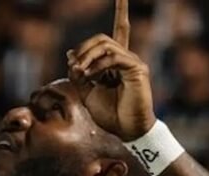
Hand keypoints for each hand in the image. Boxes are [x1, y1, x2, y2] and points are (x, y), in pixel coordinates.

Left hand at [67, 0, 156, 140]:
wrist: (127, 131)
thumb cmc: (110, 114)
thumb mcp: (87, 92)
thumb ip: (80, 73)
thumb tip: (71, 54)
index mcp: (116, 62)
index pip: (121, 29)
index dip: (122, 9)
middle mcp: (126, 58)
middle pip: (102, 39)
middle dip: (84, 48)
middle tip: (73, 65)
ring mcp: (133, 62)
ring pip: (105, 45)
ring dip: (87, 57)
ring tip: (80, 72)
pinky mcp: (137, 69)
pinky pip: (113, 58)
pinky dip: (97, 65)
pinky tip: (90, 75)